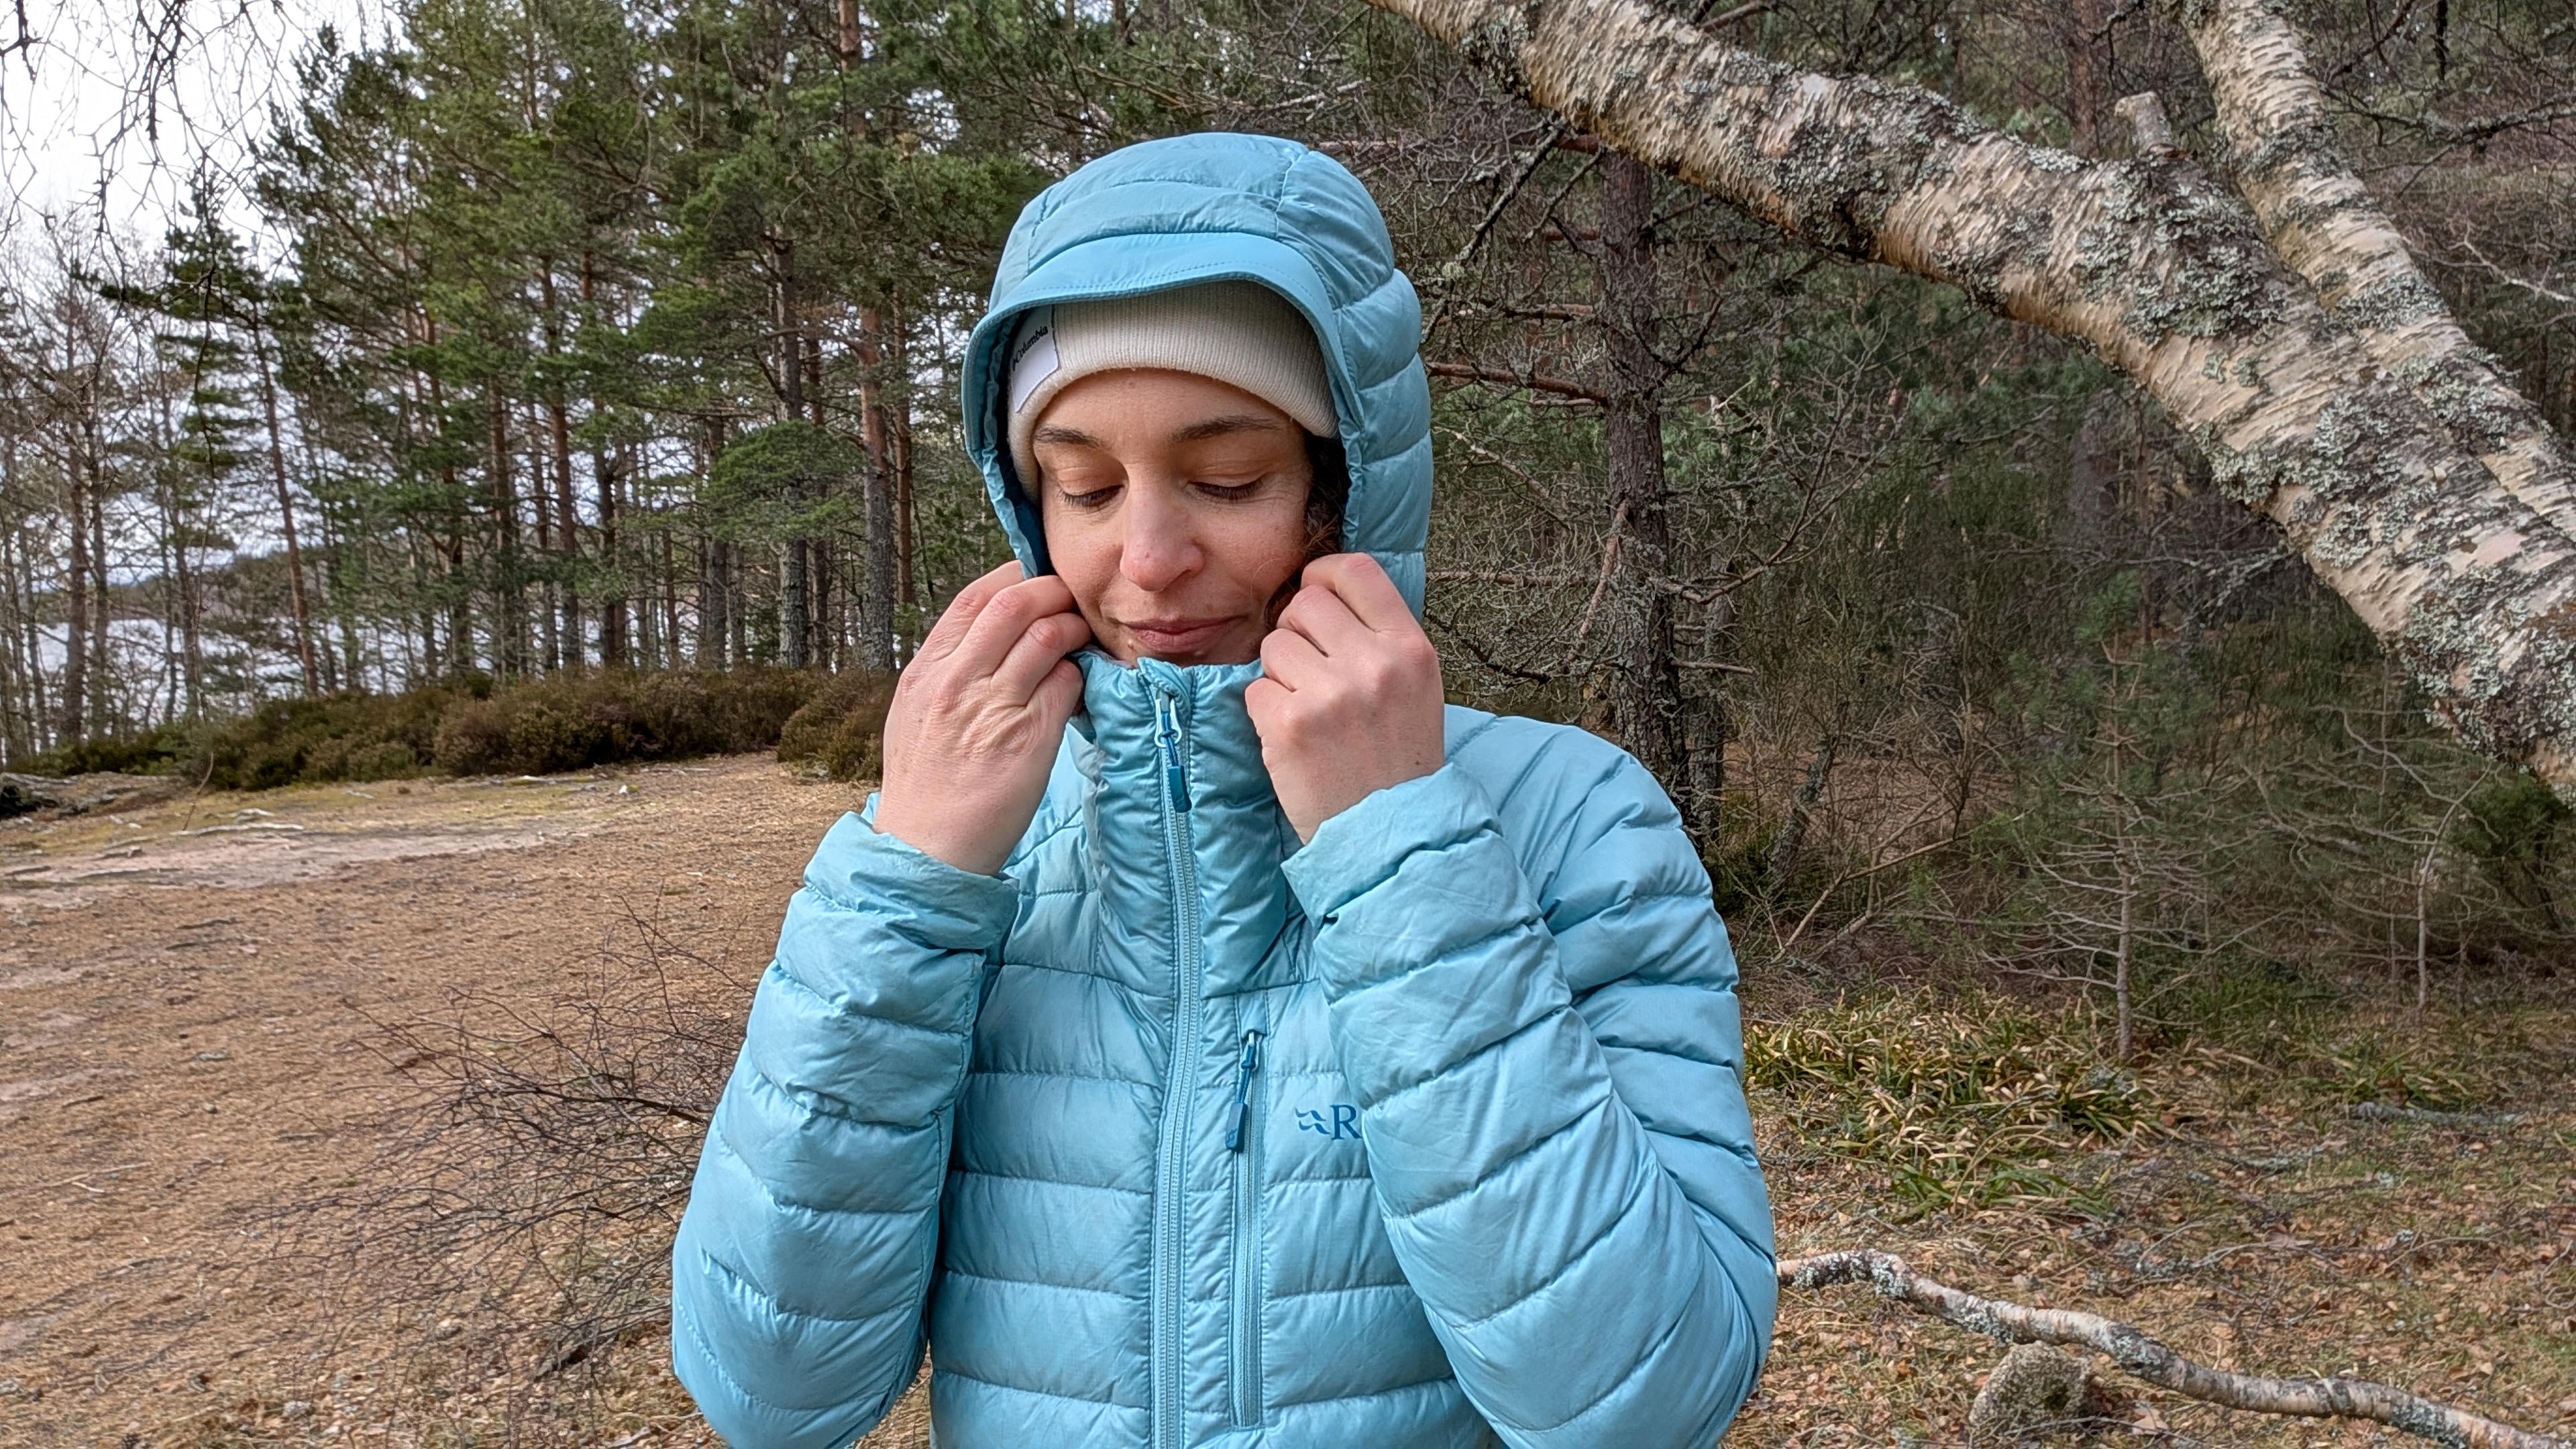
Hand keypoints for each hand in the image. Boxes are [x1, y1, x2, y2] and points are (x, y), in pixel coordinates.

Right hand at [872, 562, 1091, 873]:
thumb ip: (948, 670)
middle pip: (1016, 603)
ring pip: (1048, 637)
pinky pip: (1067, 684)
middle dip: (1053, 591)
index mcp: (927, 670)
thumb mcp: (915, 713)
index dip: (1014, 576)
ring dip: (1075, 630)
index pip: (975, 597)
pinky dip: (1080, 675)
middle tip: (1072, 601)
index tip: (1037, 579)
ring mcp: (992, 708)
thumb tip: (990, 633)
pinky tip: (1079, 686)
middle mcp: (956, 681)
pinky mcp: (1029, 739)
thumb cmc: (924, 784)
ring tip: (1082, 640)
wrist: (925, 849)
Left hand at [1245, 554, 1445, 841]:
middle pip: (1305, 603)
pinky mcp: (1290, 726)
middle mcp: (1373, 664)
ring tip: (1309, 711)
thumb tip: (1322, 591)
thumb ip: (1379, 637)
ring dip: (1280, 674)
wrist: (1392, 835)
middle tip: (1310, 670)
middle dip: (1297, 630)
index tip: (1315, 593)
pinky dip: (1266, 712)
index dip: (1323, 575)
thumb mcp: (1416, 687)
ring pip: (1273, 644)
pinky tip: (1295, 737)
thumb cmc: (1398, 759)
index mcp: (1410, 648)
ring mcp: (1330, 694)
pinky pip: (1255, 689)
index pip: (1356, 571)